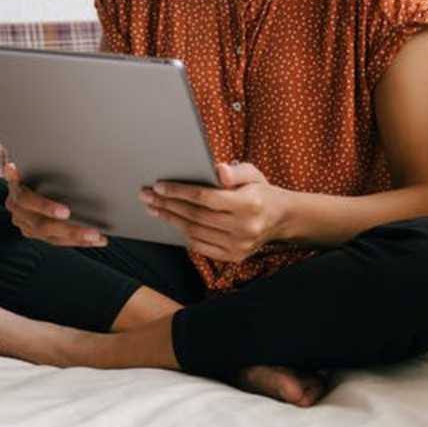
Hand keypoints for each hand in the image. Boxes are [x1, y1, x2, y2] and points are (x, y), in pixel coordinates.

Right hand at [3, 163, 107, 247]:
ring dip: (78, 239)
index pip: (28, 202)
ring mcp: (26, 227)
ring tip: (99, 238)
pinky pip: (58, 242)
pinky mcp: (37, 235)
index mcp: (15, 193)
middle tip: (93, 232)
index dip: (46, 207)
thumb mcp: (30, 161)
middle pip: (43, 225)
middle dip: (70, 230)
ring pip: (52, 238)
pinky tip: (97, 240)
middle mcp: (18, 213)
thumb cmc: (33, 167)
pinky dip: (78, 241)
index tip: (66, 212)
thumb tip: (15, 166)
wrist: (19, 182)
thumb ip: (31, 163)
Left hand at [140, 162, 288, 261]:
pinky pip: (201, 246)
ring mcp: (239, 246)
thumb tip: (218, 170)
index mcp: (248, 205)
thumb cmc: (260, 191)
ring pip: (195, 232)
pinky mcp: (234, 257)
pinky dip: (184, 234)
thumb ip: (236, 171)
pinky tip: (172, 222)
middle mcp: (244, 228)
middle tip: (147, 195)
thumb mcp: (253, 174)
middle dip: (167, 204)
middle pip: (195, 215)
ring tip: (154, 208)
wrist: (281, 219)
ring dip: (171, 219)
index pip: (205, 198)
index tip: (159, 186)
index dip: (180, 191)